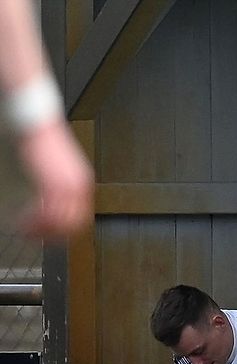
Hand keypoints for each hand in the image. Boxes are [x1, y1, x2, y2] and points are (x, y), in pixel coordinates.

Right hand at [17, 120, 93, 239]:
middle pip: (75, 224)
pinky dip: (38, 223)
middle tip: (34, 236)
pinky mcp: (57, 184)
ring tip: (26, 230)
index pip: (80, 216)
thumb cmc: (38, 142)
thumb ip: (53, 185)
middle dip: (53, 234)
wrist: (35, 123)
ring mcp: (70, 186)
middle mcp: (80, 186)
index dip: (63, 230)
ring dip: (43, 230)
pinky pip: (52, 214)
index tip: (47, 233)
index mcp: (80, 183)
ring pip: (64, 222)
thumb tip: (45, 203)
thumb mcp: (51, 167)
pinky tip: (25, 223)